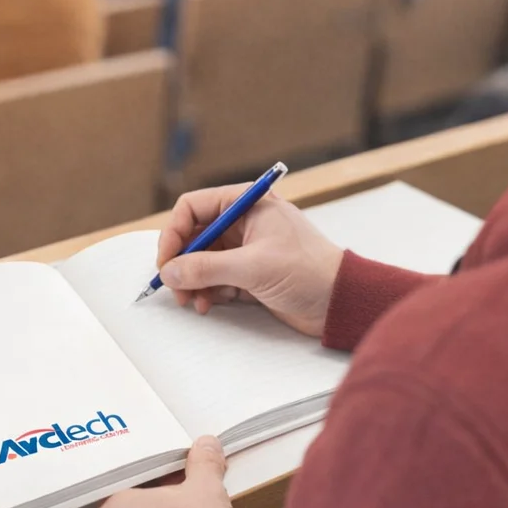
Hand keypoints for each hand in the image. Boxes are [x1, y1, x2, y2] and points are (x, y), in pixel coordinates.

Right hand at [157, 187, 343, 336]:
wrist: (340, 301)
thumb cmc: (307, 271)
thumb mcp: (252, 267)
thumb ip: (206, 268)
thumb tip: (169, 271)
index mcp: (247, 203)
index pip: (194, 207)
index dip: (174, 233)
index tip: (166, 261)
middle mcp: (244, 221)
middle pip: (195, 235)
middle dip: (182, 263)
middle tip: (176, 289)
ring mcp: (247, 247)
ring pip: (203, 259)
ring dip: (193, 281)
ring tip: (194, 302)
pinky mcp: (251, 272)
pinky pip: (216, 277)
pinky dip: (209, 291)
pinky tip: (211, 304)